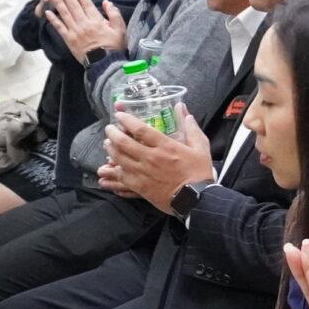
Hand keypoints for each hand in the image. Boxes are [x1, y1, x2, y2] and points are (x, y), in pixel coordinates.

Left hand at [43, 0, 126, 59]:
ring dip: (59, 2)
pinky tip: (48, 12)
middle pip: (73, 6)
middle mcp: (84, 24)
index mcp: (96, 20)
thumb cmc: (114, 47)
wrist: (105, 64)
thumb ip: (114, 15)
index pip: (86, 3)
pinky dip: (53, 20)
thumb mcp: (120, 30)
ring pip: (65, 14)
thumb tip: (107, 2)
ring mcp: (75, 31)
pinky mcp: (68, 40)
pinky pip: (59, 28)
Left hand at [97, 104, 212, 210]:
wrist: (197, 199)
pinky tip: (111, 167)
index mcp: (165, 146)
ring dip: (110, 149)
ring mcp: (143, 173)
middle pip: (123, 143)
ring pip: (118, 158)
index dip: (126, 120)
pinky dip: (113, 171)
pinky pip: (121, 177)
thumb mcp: (201, 147)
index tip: (119, 116)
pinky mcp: (140, 187)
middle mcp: (150, 158)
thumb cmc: (199, 173)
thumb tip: (182, 109)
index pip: (140, 129)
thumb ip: (190, 127)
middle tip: (109, 129)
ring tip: (108, 144)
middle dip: (112, 133)